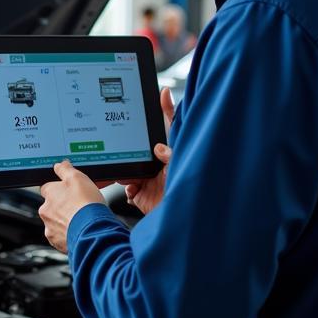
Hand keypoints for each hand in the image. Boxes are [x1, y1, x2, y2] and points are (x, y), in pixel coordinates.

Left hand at [38, 160, 103, 252]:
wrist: (92, 231)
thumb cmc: (86, 204)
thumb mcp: (78, 178)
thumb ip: (66, 169)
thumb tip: (59, 165)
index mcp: (49, 193)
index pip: (49, 187)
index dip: (61, 189)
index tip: (70, 192)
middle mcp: (45, 211)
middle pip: (52, 206)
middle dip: (63, 207)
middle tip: (79, 207)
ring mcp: (50, 228)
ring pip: (56, 222)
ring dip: (66, 221)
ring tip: (81, 220)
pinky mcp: (57, 242)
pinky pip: (61, 236)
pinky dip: (69, 234)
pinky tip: (80, 231)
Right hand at [115, 87, 174, 215]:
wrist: (185, 222)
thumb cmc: (192, 192)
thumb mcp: (183, 163)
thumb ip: (172, 150)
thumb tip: (160, 137)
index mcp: (170, 154)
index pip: (166, 127)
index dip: (163, 110)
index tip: (160, 95)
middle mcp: (159, 166)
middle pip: (139, 149)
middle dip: (129, 147)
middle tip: (125, 142)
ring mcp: (149, 181)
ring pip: (129, 168)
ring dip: (125, 169)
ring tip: (128, 171)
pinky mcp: (141, 196)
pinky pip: (127, 189)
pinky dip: (126, 188)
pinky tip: (132, 188)